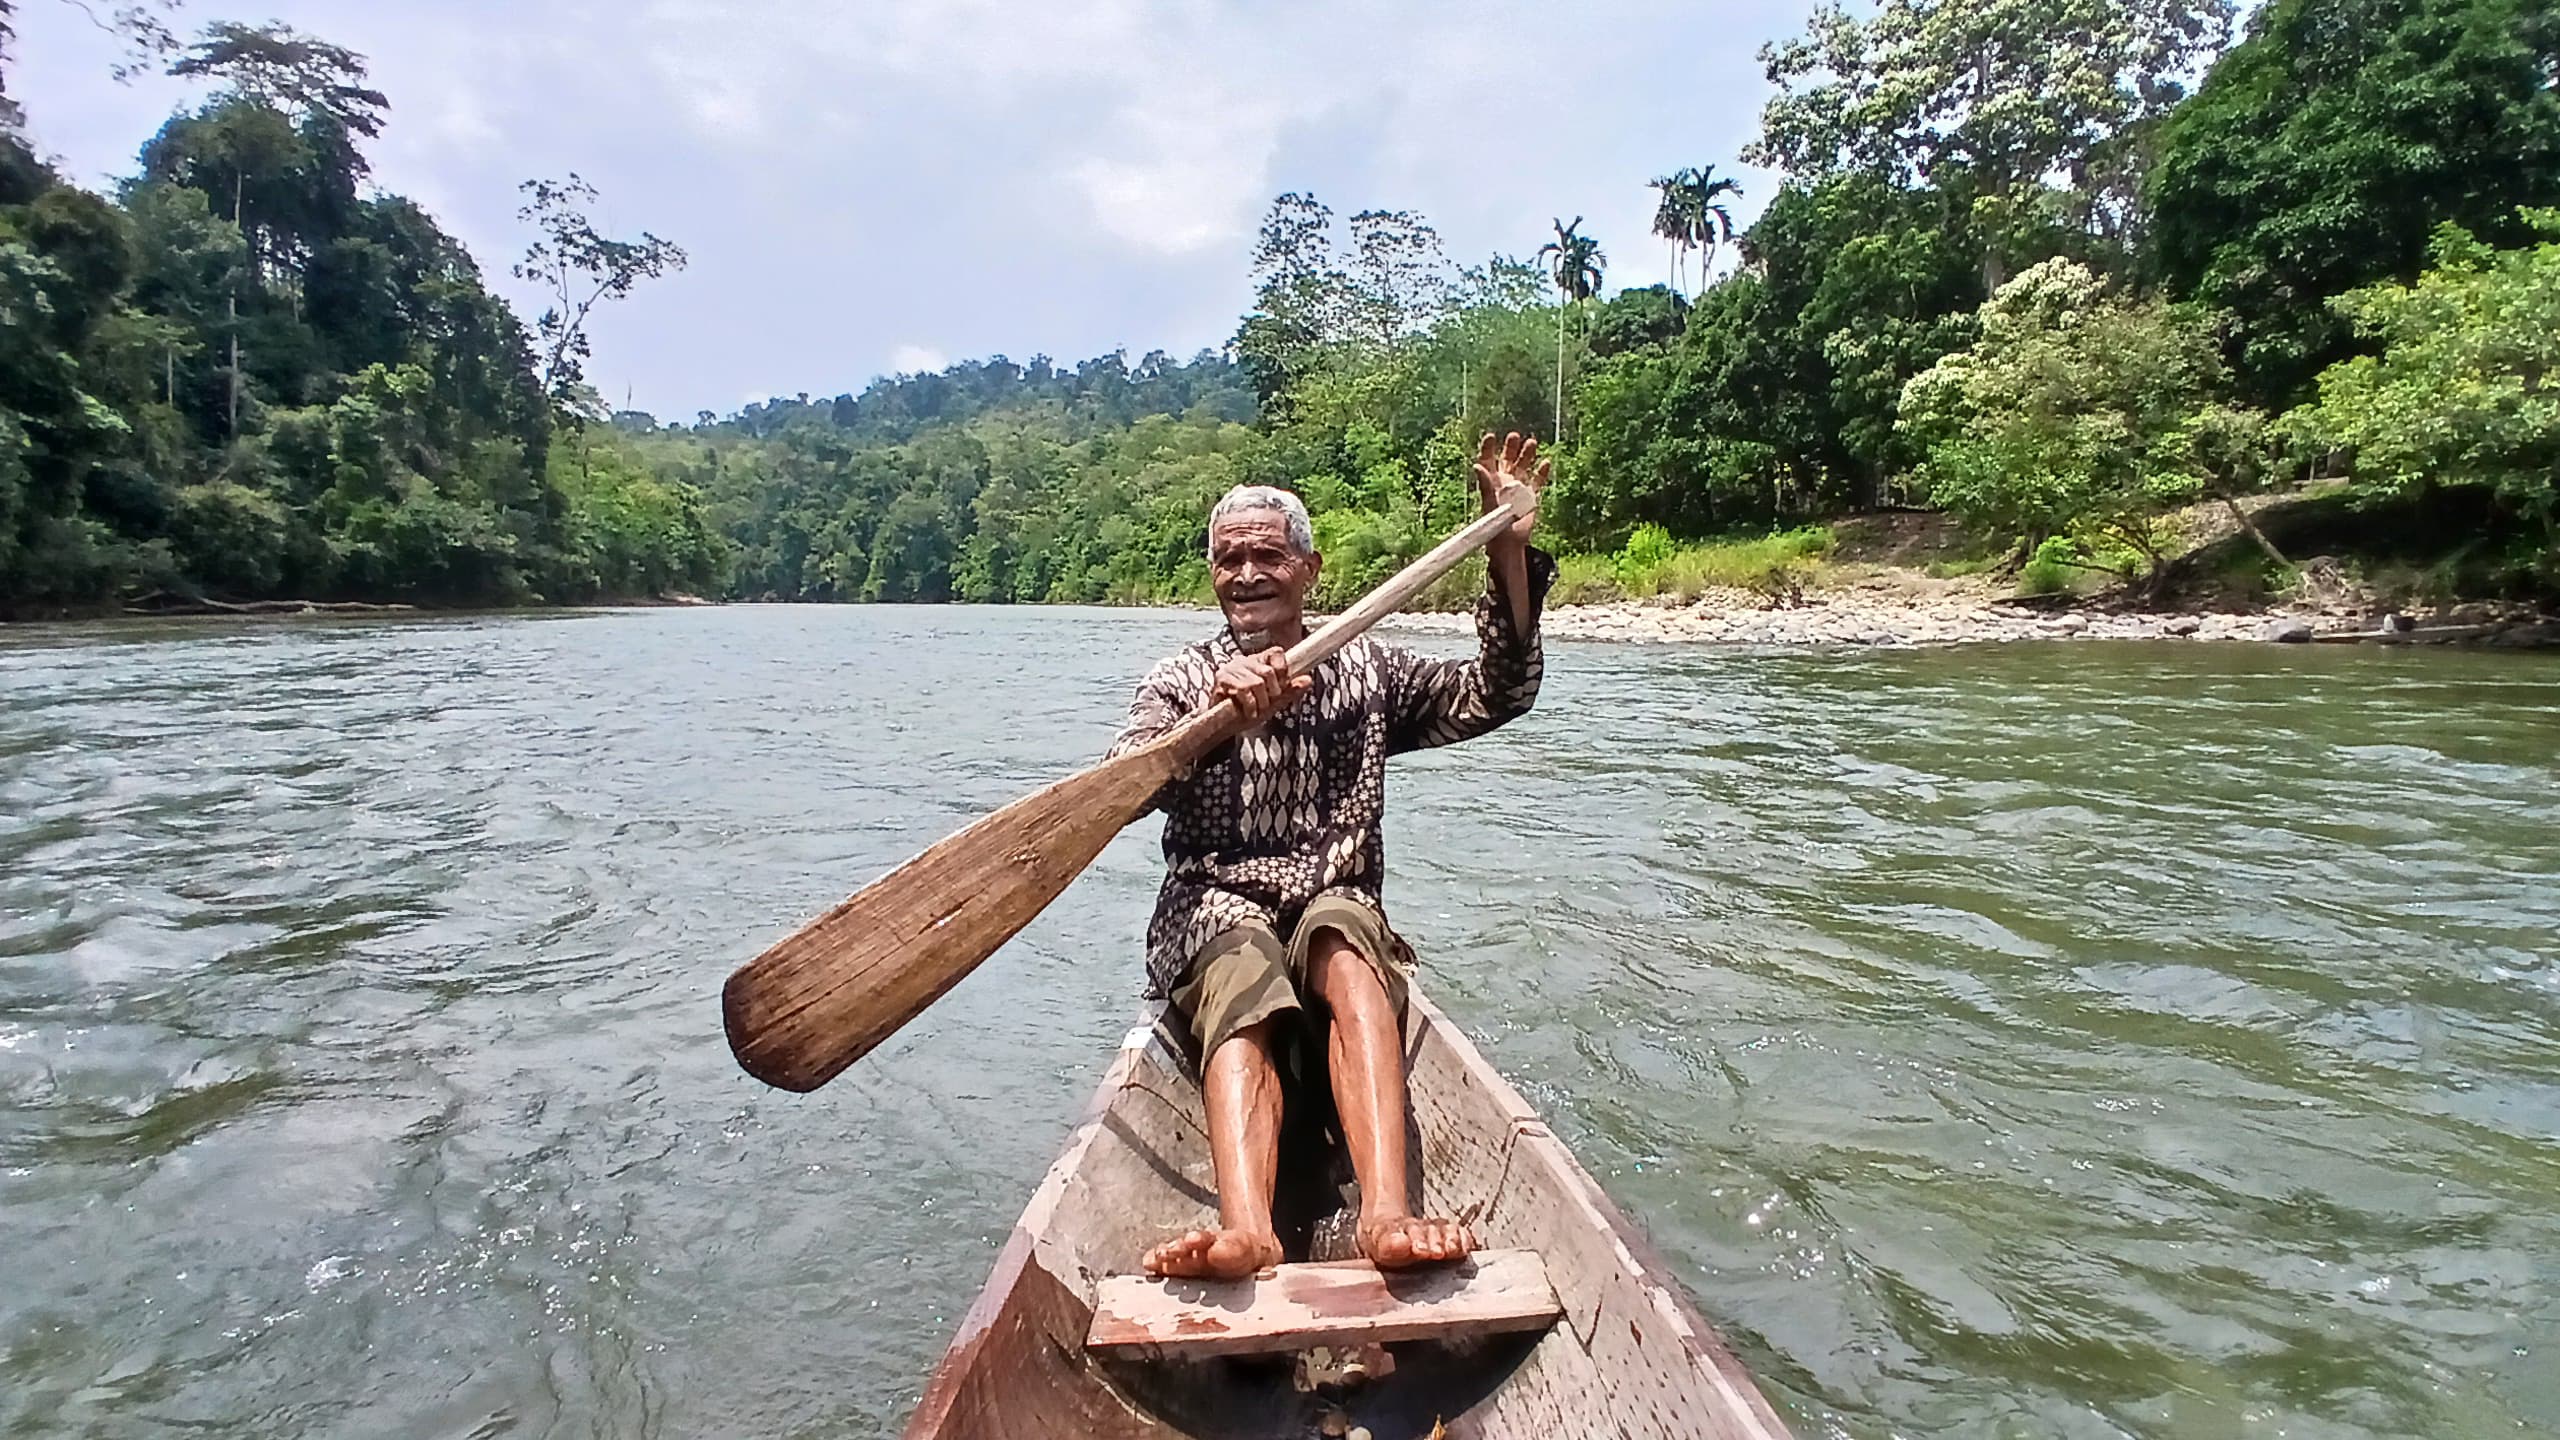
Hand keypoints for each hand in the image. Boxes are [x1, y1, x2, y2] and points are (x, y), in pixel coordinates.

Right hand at [1212, 647, 1310, 726]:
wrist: (1222, 725)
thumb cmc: (1245, 711)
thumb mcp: (1272, 702)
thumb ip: (1289, 691)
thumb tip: (1307, 679)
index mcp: (1258, 661)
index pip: (1277, 652)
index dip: (1283, 672)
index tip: (1280, 689)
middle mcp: (1244, 661)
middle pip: (1268, 671)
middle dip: (1272, 693)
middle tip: (1267, 704)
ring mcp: (1231, 669)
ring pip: (1257, 682)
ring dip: (1260, 702)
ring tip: (1256, 710)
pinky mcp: (1221, 679)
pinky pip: (1242, 690)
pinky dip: (1250, 705)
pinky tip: (1248, 712)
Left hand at [1472, 432, 1550, 548]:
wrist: (1510, 544)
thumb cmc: (1494, 528)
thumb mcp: (1489, 504)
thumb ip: (1485, 485)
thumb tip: (1477, 465)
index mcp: (1491, 483)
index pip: (1488, 461)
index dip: (1488, 448)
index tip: (1491, 436)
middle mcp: (1504, 482)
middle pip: (1507, 460)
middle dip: (1511, 447)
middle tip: (1514, 435)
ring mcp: (1519, 488)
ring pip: (1523, 466)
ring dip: (1527, 455)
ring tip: (1531, 442)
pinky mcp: (1531, 497)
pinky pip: (1537, 481)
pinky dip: (1542, 472)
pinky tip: (1545, 462)